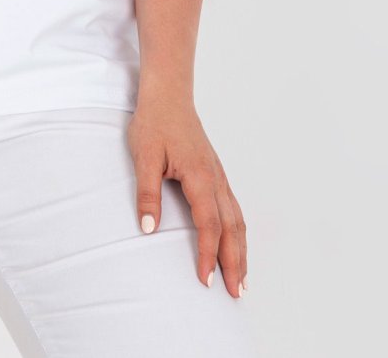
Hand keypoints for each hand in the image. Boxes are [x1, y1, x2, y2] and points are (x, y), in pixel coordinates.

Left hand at [126, 95, 246, 296]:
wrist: (168, 93)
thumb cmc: (155, 121)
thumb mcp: (144, 156)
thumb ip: (148, 192)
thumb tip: (148, 228)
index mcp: (200, 176)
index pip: (209, 225)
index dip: (208, 255)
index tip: (206, 281)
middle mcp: (216, 178)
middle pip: (232, 228)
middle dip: (235, 263)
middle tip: (237, 295)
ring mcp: (219, 175)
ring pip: (237, 219)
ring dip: (241, 251)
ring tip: (243, 280)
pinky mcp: (216, 173)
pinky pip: (234, 208)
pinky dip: (239, 232)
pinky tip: (237, 243)